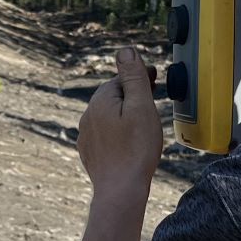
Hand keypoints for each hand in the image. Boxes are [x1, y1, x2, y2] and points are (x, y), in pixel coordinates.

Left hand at [78, 47, 161, 199]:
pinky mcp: (90, 153)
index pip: (121, 80)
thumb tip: (125, 51)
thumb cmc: (136, 149)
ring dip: (124, 112)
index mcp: (100, 100)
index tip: (154, 75)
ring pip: (108, 116)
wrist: (120, 190)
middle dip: (131, 93)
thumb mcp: (141, 107)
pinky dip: (118, 131)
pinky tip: (129, 139)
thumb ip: (133, 77)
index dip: (140, 76)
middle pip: (113, 96)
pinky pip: (105, 134)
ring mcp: (86, 135)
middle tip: (151, 92)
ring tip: (142, 116)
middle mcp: (88, 115)